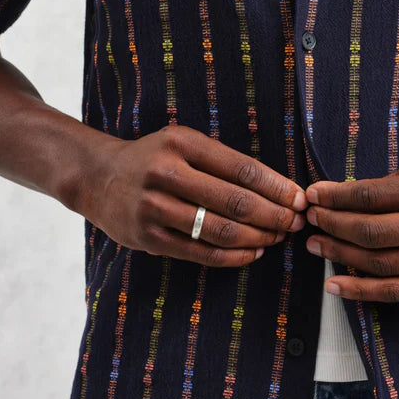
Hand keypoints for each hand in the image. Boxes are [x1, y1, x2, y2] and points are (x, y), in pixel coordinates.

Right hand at [72, 124, 307, 266]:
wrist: (98, 177)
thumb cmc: (154, 158)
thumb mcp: (183, 143)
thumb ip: (222, 161)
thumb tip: (278, 187)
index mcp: (182, 143)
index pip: (241, 168)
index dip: (276, 187)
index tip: (300, 198)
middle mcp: (166, 173)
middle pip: (234, 201)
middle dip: (274, 215)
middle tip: (297, 222)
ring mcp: (154, 208)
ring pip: (220, 230)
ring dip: (257, 237)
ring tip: (278, 237)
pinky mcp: (148, 238)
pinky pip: (200, 252)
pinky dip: (233, 255)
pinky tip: (253, 252)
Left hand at [303, 156, 398, 301]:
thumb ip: (395, 183)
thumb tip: (345, 196)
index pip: (375, 195)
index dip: (338, 196)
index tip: (313, 194)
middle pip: (374, 231)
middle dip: (334, 225)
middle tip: (309, 219)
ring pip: (382, 264)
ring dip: (341, 255)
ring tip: (315, 246)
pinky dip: (363, 289)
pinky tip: (337, 284)